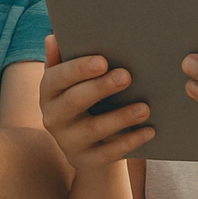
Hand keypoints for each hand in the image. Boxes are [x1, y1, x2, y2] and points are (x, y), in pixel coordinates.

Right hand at [38, 34, 153, 168]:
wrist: (83, 144)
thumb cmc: (81, 98)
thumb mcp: (70, 81)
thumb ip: (64, 59)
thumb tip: (53, 38)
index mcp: (48, 92)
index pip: (58, 77)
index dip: (79, 69)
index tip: (103, 60)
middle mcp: (53, 118)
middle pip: (75, 101)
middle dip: (101, 88)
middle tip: (127, 75)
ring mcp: (69, 142)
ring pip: (94, 129)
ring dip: (121, 117)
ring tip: (145, 107)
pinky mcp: (87, 161)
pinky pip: (110, 152)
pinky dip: (131, 141)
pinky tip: (149, 130)